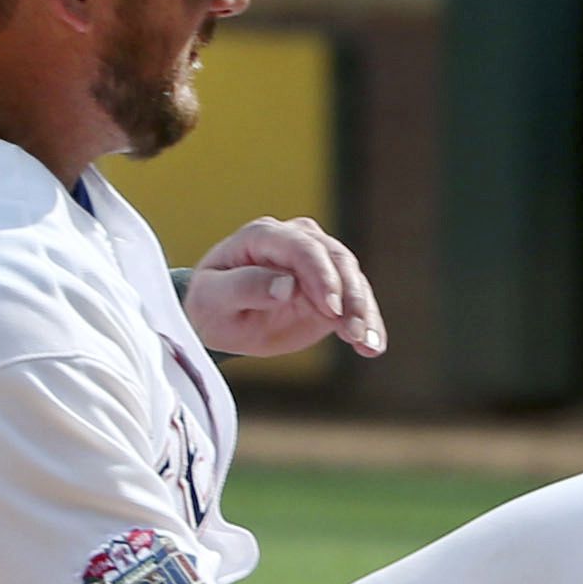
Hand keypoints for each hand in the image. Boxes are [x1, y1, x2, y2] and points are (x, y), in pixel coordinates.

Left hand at [185, 217, 385, 358]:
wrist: (218, 319)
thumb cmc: (209, 305)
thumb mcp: (213, 298)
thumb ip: (244, 287)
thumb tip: (286, 285)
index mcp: (263, 236)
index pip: (302, 247)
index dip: (321, 275)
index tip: (331, 309)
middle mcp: (295, 241)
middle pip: (336, 259)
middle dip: (351, 296)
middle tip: (355, 333)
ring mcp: (317, 262)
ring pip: (353, 279)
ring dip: (364, 312)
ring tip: (369, 344)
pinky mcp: (330, 289)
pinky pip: (355, 302)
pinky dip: (367, 324)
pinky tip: (373, 347)